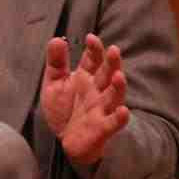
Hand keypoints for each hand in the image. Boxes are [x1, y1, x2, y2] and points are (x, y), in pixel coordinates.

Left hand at [40, 34, 129, 167]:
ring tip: (119, 76)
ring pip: (114, 96)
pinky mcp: (102, 128)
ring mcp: (101, 109)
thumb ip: (56, 62)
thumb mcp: (54, 83)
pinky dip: (119, 118)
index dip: (94, 49)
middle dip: (111, 63)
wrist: (65, 141)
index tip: (91, 38)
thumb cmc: (63, 109)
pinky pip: (113, 123)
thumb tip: (56, 39)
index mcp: (86, 77)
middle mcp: (97, 91)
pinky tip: (124, 111)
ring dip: (118, 87)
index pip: (93, 60)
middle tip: (113, 50)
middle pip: (107, 74)